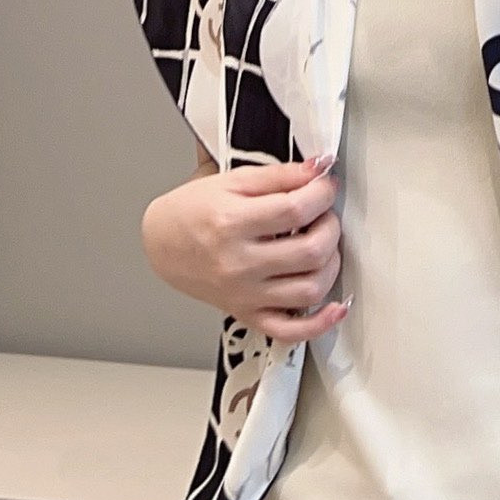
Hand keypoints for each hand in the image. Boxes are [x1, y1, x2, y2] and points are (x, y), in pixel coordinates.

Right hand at [140, 154, 347, 342]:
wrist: (164, 244)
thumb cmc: (195, 211)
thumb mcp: (233, 181)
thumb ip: (279, 174)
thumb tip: (319, 169)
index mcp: (231, 223)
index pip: (296, 209)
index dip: (323, 193)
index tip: (326, 186)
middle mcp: (238, 264)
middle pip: (310, 251)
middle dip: (331, 226)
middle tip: (325, 213)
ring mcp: (245, 294)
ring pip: (310, 290)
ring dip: (331, 264)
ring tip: (323, 245)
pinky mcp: (248, 315)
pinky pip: (290, 331)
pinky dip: (320, 323)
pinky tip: (335, 307)